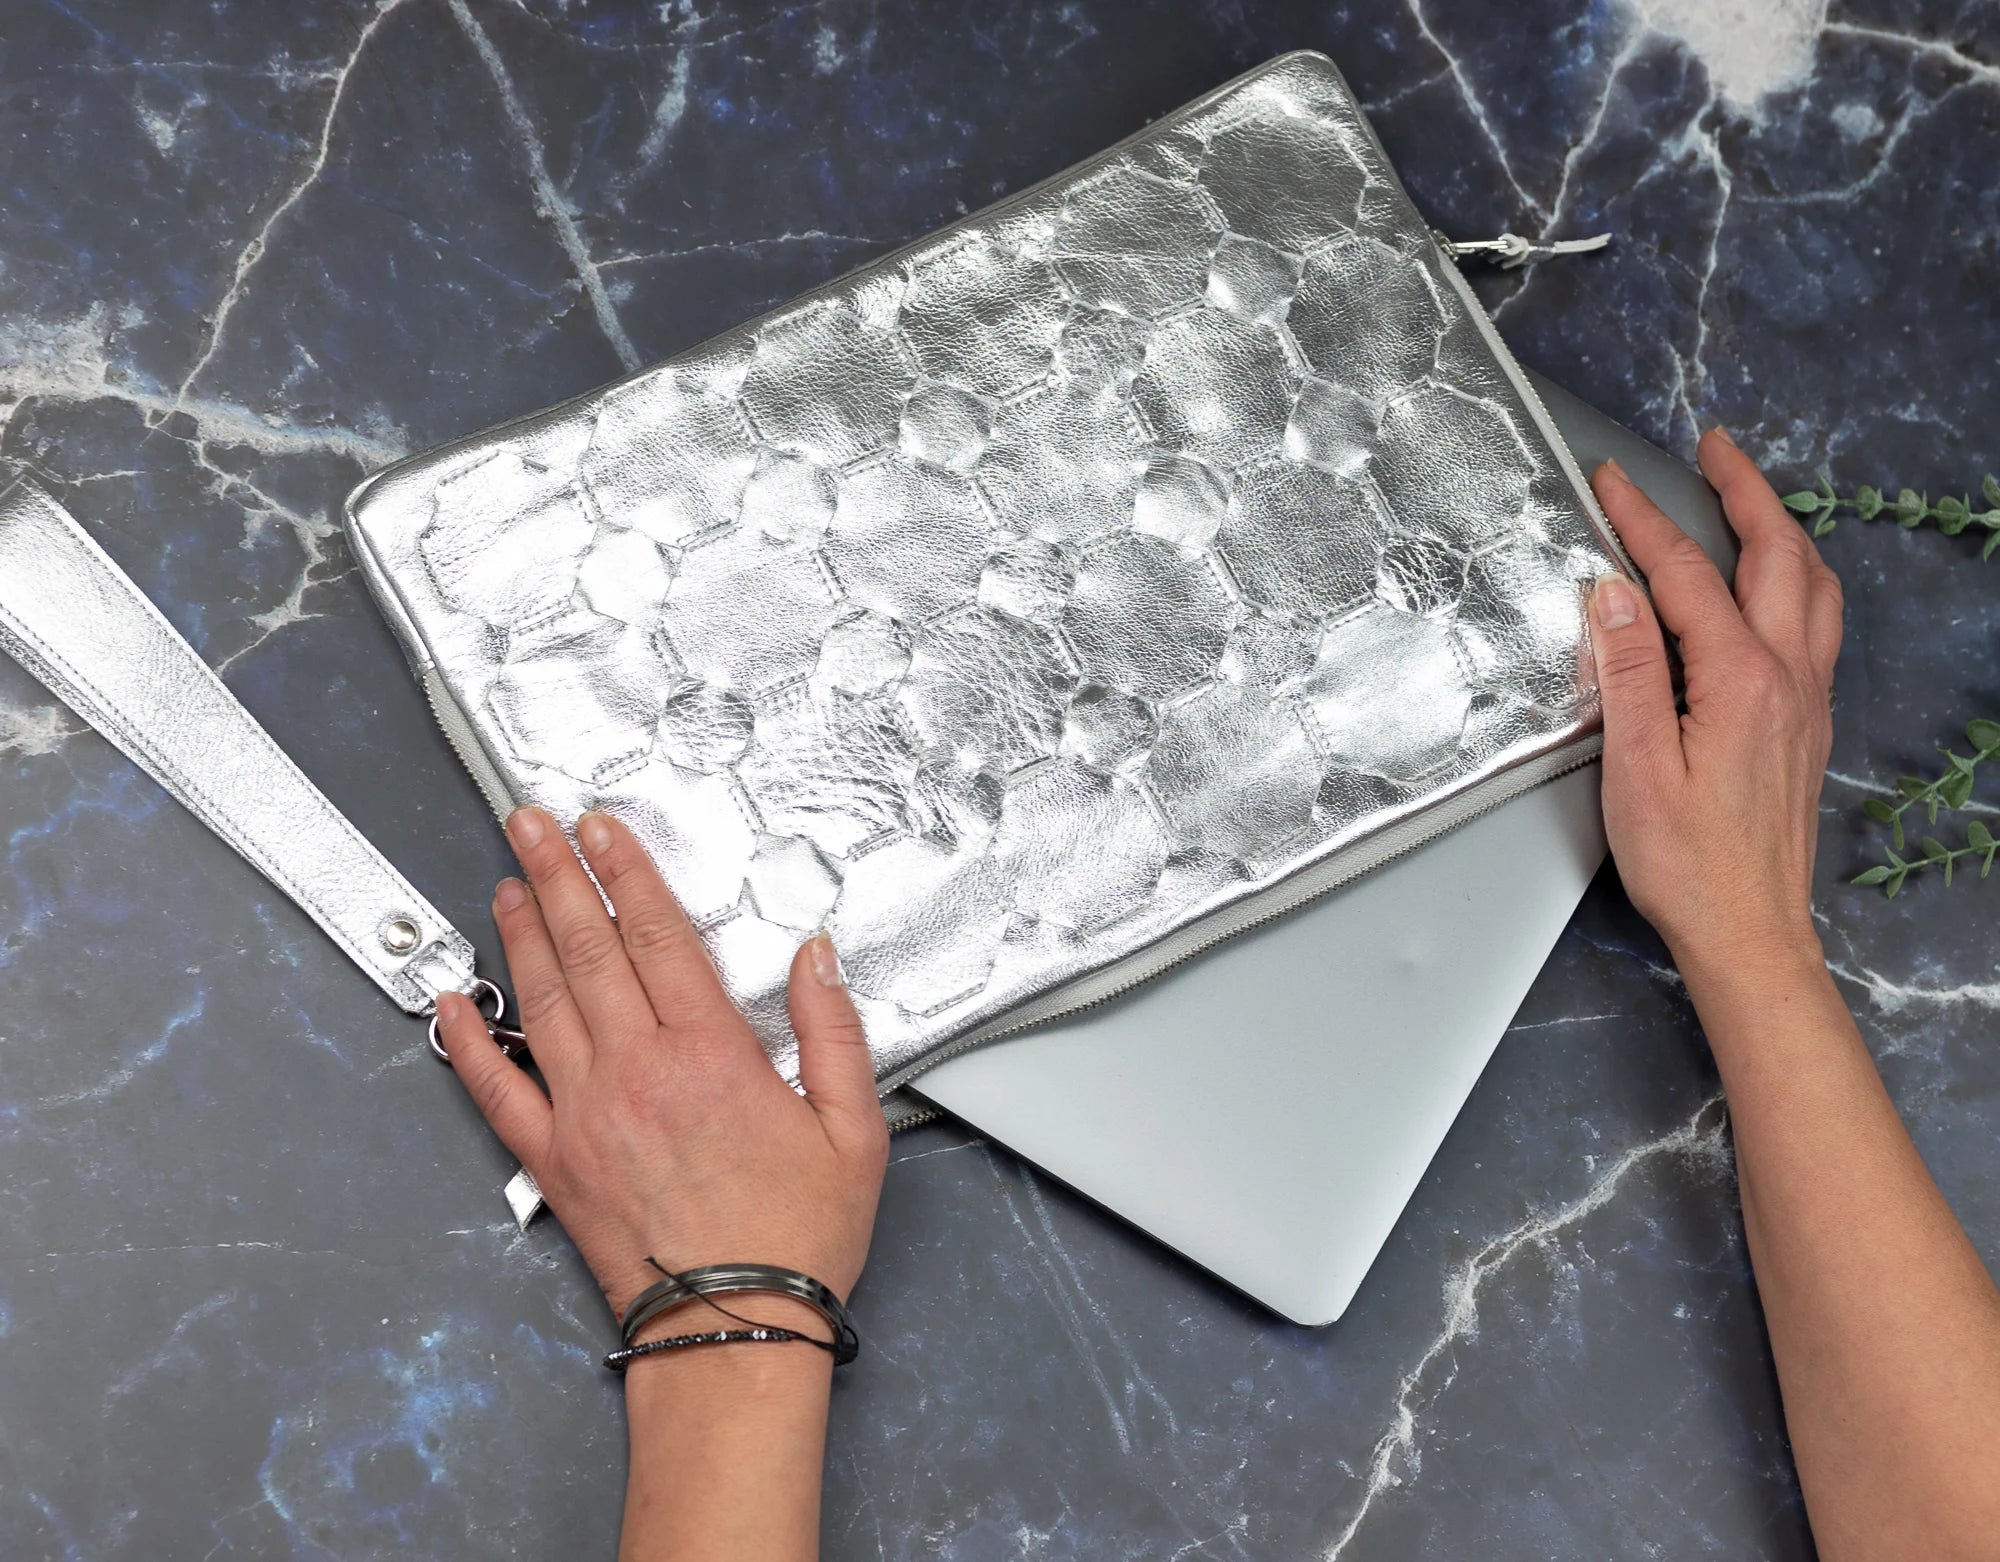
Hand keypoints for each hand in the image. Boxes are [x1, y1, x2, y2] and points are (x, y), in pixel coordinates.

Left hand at [435, 807, 888, 1336]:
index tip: (602, 829)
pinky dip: (467, 1041)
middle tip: (529, 823)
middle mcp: (638, 1071)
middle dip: (557, 875)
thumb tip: (816, 957)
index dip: (627, 872)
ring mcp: (586, 1113)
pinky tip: (452, 1002)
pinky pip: (496, 1089)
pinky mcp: (553, 1160)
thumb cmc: (796, 1237)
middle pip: (587, 949)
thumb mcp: (854, 1128)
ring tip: (507, 882)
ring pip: (541, 1001)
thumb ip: (833, 1031)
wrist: (733, 1327)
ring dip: (520, 933)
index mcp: (712, 1055)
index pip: (658, 936)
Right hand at [1586, 430, 1843, 970]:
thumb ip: (1626, 673)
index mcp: (1742, 682)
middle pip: (1777, 556)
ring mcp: (1808, 700)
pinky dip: (1799, 579)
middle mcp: (1790, 679)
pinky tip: (1777, 585)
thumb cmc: (1687, 864)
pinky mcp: (1808, 724)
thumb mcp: (1635, 767)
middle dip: (1745, 491)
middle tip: (1714, 448)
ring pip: (1814, 586)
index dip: (1644, 523)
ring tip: (1751, 498)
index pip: (1687, 577)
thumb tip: (1613, 595)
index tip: (1610, 483)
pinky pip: (1819, 624)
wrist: (1749, 932)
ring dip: (1783, 530)